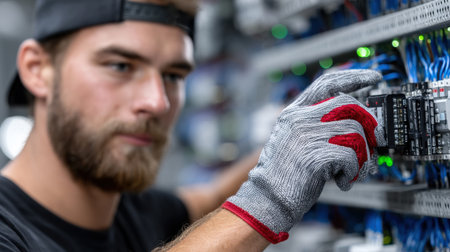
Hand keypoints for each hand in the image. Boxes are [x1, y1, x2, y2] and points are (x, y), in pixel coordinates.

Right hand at [222, 70, 385, 243]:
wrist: (268, 198)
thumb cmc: (284, 172)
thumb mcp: (295, 139)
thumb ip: (318, 126)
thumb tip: (356, 123)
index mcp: (294, 112)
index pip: (327, 83)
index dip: (353, 77)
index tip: (373, 77)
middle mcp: (300, 119)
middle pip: (349, 105)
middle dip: (370, 124)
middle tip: (377, 140)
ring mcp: (307, 135)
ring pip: (355, 132)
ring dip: (362, 156)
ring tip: (353, 171)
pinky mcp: (316, 154)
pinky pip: (351, 156)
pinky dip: (353, 172)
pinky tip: (342, 180)